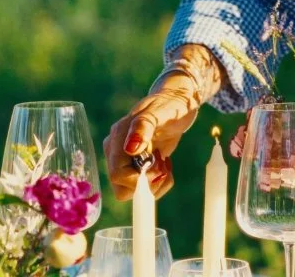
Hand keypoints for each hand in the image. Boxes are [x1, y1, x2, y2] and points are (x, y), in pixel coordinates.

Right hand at [104, 56, 215, 199]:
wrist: (177, 103)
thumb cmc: (168, 104)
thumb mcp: (158, 112)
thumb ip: (143, 127)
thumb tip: (130, 149)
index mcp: (118, 137)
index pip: (117, 173)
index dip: (137, 179)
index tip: (156, 167)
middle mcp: (117, 150)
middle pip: (122, 187)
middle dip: (146, 184)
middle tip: (161, 166)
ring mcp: (126, 159)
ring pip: (132, 191)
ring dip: (153, 185)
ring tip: (164, 163)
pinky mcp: (137, 165)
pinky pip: (142, 188)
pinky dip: (157, 182)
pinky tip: (164, 163)